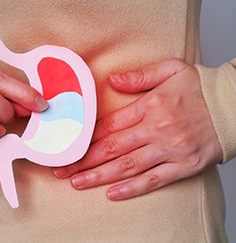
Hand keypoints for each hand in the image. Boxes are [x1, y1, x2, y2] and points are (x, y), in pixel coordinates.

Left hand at [52, 58, 221, 200]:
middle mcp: (158, 129)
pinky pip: (154, 180)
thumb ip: (139, 76)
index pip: (109, 125)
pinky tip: (112, 193)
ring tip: (78, 182)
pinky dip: (132, 188)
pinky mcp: (184, 166)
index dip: (84, 138)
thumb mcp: (171, 70)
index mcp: (150, 106)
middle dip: (83, 160)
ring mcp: (170, 149)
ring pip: (127, 166)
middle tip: (61, 169)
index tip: (66, 145)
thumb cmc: (202, 88)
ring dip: (99, 176)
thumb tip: (112, 80)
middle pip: (111, 148)